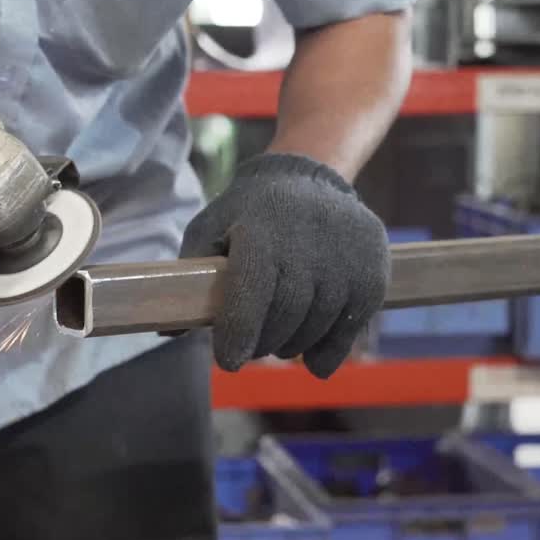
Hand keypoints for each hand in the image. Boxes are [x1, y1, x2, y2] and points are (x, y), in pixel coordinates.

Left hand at [180, 154, 388, 376]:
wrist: (310, 178)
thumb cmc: (248, 212)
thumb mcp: (209, 229)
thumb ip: (188, 277)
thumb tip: (166, 330)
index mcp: (261, 235)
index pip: (251, 295)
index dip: (238, 334)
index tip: (229, 361)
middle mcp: (308, 245)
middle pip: (285, 318)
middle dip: (263, 343)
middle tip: (251, 349)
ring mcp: (345, 259)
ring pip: (316, 326)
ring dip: (292, 345)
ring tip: (279, 340)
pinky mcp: (372, 272)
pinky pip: (350, 327)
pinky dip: (329, 350)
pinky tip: (313, 359)